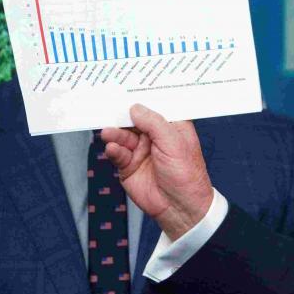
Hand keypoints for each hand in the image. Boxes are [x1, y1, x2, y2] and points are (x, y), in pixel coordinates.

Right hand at [101, 104, 213, 239]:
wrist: (179, 208)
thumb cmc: (186, 175)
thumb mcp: (173, 143)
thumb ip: (154, 123)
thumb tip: (135, 108)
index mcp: (171, 126)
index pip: (155, 106)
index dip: (142, 97)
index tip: (126, 85)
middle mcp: (155, 136)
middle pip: (133, 119)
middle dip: (121, 114)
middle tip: (107, 106)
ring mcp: (141, 150)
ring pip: (122, 135)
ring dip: (114, 133)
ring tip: (108, 132)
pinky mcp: (129, 165)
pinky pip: (117, 153)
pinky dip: (113, 149)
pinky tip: (113, 148)